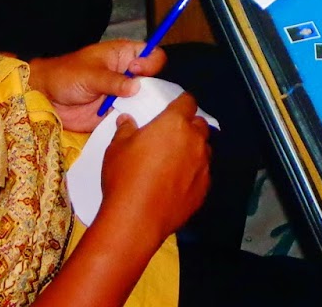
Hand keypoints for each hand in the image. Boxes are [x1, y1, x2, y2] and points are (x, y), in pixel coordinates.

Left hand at [26, 41, 166, 132]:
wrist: (47, 98)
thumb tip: (137, 87)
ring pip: (146, 101)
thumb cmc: (67, 75)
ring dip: (145, 108)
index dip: (150, 63)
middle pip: (154, 81)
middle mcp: (128, 75)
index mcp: (124, 56)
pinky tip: (132, 126)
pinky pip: (131, 117)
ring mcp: (124, 95)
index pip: (152, 55)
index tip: (138, 72)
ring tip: (137, 114)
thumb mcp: (91, 75)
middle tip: (137, 98)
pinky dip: (134, 122)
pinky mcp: (116, 113)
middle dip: (153, 91)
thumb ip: (113, 80)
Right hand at [99, 92, 211, 238]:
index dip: (181, 103)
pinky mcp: (203, 189)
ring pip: (204, 150)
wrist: (136, 219)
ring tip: (175, 161)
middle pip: (200, 125)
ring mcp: (202, 166)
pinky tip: (177, 183)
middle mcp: (194, 141)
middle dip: (189, 126)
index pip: (187, 102)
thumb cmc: (125, 177)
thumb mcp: (117, 148)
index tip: (175, 108)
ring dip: (193, 150)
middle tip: (172, 135)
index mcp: (174, 124)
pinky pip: (202, 174)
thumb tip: (127, 121)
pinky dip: (193, 174)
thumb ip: (125, 130)